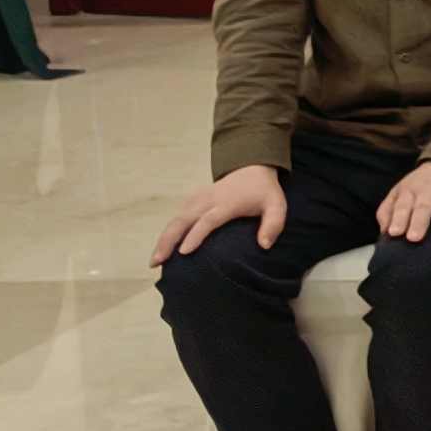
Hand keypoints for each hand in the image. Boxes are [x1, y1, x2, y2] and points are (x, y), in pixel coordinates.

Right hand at [153, 162, 286, 265]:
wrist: (253, 168)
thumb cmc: (264, 192)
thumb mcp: (277, 206)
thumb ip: (273, 225)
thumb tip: (263, 245)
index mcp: (227, 203)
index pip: (208, 220)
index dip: (195, 235)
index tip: (184, 252)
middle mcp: (208, 200)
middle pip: (183, 219)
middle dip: (169, 240)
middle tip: (157, 262)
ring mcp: (198, 199)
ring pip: (176, 219)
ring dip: (163, 238)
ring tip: (154, 260)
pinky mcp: (193, 200)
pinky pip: (176, 216)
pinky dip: (168, 231)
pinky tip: (162, 247)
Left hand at [377, 161, 430, 242]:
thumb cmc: (422, 184)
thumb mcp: (402, 190)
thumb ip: (389, 209)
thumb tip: (384, 231)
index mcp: (410, 190)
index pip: (402, 205)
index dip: (398, 218)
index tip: (394, 233)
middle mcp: (429, 190)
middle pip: (423, 206)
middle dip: (418, 221)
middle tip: (414, 238)